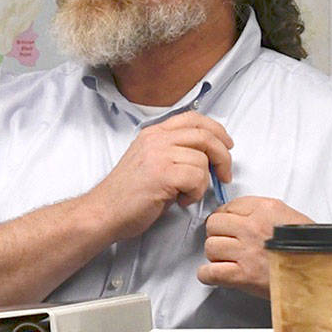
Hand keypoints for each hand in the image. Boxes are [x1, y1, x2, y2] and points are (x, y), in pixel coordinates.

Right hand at [88, 112, 232, 240]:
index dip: (216, 130)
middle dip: (223, 156)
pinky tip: (180, 201)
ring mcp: (158, 154)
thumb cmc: (128, 194)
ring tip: (186, 194)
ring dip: (203, 182)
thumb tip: (208, 157)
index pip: (193, 119)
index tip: (227, 144)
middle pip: (204, 135)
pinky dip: (195, 193)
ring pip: (202, 160)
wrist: (104, 212)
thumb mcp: (151, 162)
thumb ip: (175, 153)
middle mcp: (156, 139)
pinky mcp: (162, 174)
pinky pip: (197, 177)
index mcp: (154, 133)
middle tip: (225, 175)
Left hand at [198, 196, 312, 297]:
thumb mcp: (291, 218)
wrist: (320, 275)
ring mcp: (246, 251)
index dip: (228, 217)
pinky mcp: (243, 276)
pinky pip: (209, 272)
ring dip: (217, 255)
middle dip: (219, 234)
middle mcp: (253, 227)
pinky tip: (217, 274)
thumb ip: (265, 213)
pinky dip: (209, 275)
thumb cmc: (311, 250)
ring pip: (210, 246)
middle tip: (228, 242)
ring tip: (229, 260)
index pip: (230, 205)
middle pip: (214, 223)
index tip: (230, 224)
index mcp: (267, 209)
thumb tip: (241, 216)